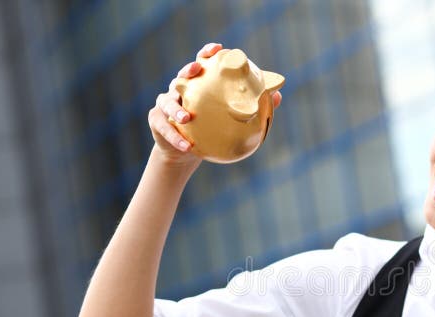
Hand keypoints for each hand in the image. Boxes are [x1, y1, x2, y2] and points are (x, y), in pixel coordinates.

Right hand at [147, 42, 282, 165]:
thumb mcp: (229, 118)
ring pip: (167, 102)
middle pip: (181, 77)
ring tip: (186, 117)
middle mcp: (179, 90)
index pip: (201, 64)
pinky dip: (176, 137)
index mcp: (197, 85)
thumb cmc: (210, 128)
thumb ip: (252, 106)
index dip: (206, 54)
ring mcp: (165, 104)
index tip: (217, 48)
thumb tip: (278, 96)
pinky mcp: (157, 121)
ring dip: (176, 108)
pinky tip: (187, 146)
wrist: (186, 150)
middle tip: (195, 70)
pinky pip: (166, 129)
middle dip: (186, 71)